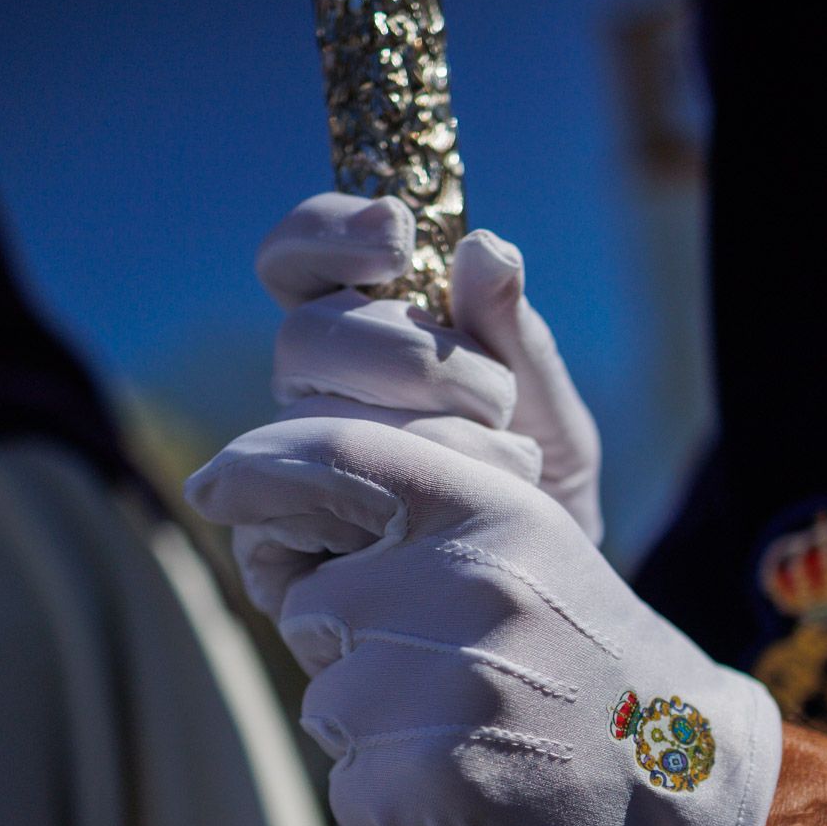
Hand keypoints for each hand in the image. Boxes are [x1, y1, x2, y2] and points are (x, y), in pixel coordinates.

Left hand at [187, 417, 779, 825]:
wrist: (688, 789)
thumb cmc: (593, 667)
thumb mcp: (533, 550)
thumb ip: (426, 517)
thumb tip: (274, 509)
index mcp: (491, 508)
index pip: (335, 455)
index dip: (257, 467)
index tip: (210, 486)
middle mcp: (467, 579)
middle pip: (311, 608)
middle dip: (351, 649)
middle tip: (450, 677)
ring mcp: (453, 681)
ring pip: (326, 707)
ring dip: (376, 734)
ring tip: (475, 735)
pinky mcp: (439, 779)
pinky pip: (349, 791)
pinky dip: (393, 805)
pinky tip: (471, 795)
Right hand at [256, 193, 603, 540]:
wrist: (542, 594)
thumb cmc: (540, 488)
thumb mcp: (551, 410)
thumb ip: (519, 335)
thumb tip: (486, 248)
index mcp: (361, 333)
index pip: (300, 258)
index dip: (329, 231)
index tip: (397, 235)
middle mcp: (313, 392)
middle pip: (305, 335)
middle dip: (409, 358)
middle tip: (496, 400)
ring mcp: (288, 464)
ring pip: (308, 417)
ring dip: (424, 436)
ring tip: (509, 467)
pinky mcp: (275, 544)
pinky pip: (297, 506)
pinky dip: (384, 505)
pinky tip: (442, 518)